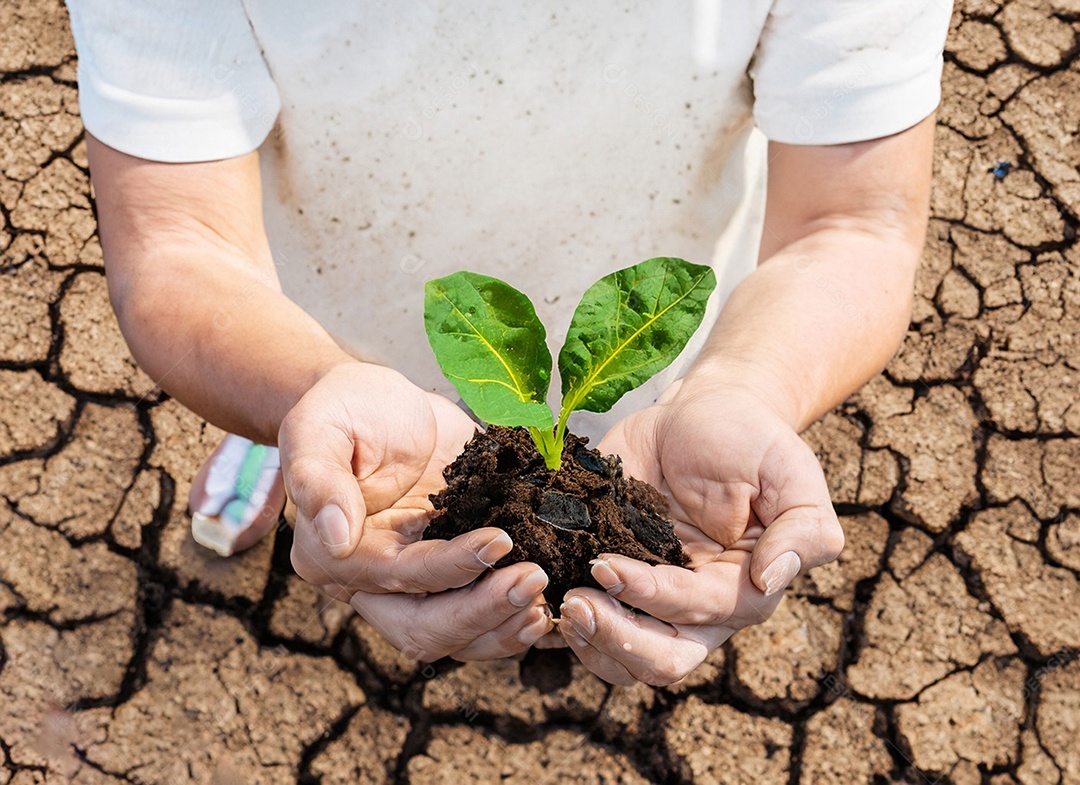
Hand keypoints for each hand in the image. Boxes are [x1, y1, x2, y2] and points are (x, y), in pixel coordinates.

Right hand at [279, 362, 553, 660]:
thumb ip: (318, 478)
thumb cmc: (344, 409)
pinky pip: (484, 615)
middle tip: (535, 579)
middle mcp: (373, 584)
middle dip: (483, 611)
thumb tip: (336, 537)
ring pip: (459, 636)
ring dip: (505, 626)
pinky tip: (554, 606)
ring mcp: (419, 584)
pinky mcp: (456, 573)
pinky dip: (516, 617)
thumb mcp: (319, 428)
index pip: (398, 577)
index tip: (499, 540)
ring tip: (548, 599)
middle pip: (426, 628)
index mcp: (333, 556)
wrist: (379, 402)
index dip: (449, 568)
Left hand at [557, 381, 843, 684]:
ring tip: (556, 602)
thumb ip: (803, 530)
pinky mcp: (608, 574)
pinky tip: (537, 592)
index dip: (650, 597)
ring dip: (586, 640)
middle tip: (574, 604)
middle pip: (657, 660)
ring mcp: (645, 595)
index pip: (694, 614)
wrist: (704, 410)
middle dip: (614, 640)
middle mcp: (691, 607)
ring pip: (618, 658)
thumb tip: (770, 578)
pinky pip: (586, 621)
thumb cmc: (754, 442)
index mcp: (738, 590)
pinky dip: (559, 620)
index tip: (608, 565)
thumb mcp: (794, 475)